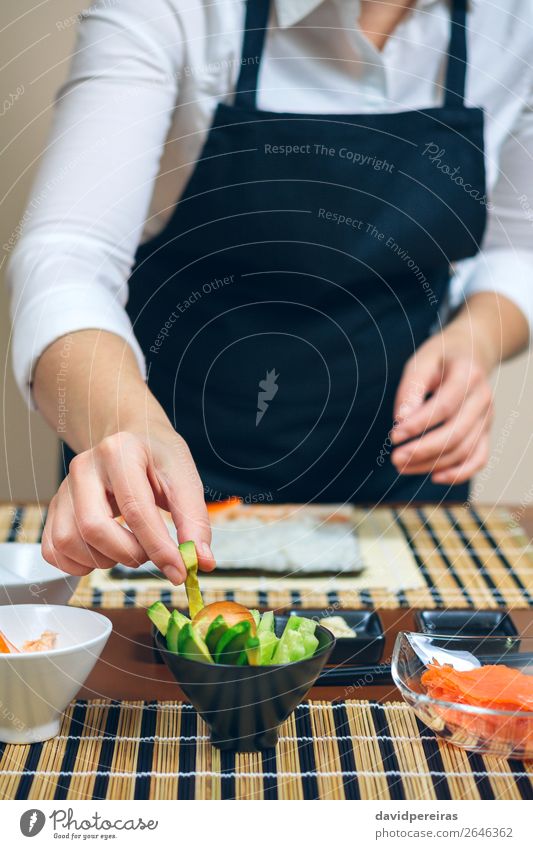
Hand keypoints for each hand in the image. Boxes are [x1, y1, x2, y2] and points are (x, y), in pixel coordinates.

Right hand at [42, 425, 214, 583]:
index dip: (159, 548)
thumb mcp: (184, 478)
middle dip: (129, 554)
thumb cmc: (158, 458)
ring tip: (128, 547)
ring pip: (70, 542)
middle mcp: (84, 467)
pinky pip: (53, 550)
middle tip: (150, 552)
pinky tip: (104, 553)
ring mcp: (63, 488)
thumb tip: (201, 562)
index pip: (136, 509)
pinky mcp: (54, 508)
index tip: (180, 571)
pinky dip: (79, 564)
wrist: (131, 439)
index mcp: (119, 452)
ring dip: (105, 560)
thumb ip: (194, 519)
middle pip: (94, 528)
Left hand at [390, 323, 494, 484]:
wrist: (470, 354)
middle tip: (395, 459)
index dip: (418, 425)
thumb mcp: (421, 362)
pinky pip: (478, 458)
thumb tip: (401, 420)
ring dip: (433, 463)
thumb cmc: (440, 359)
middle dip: (423, 450)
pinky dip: (460, 473)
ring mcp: (487, 417)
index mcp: (468, 375)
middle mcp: (483, 398)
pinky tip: (435, 477)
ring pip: (464, 449)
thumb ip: (411, 389)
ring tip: (403, 466)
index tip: (394, 435)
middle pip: (456, 433)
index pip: (444, 406)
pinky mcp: (485, 431)